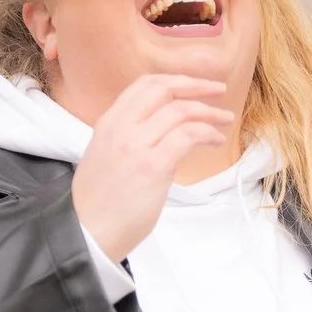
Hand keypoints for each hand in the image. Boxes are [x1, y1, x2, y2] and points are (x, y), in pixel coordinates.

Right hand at [68, 74, 234, 262]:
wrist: (86, 231)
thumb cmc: (99, 201)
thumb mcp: (106, 155)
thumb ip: (129, 136)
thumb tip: (164, 128)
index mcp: (108, 122)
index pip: (144, 85)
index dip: (176, 80)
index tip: (197, 84)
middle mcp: (121, 128)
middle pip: (165, 90)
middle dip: (197, 86)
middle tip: (219, 90)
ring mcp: (137, 146)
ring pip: (181, 111)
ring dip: (209, 113)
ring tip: (225, 121)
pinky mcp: (154, 166)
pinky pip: (188, 136)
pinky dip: (207, 133)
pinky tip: (215, 140)